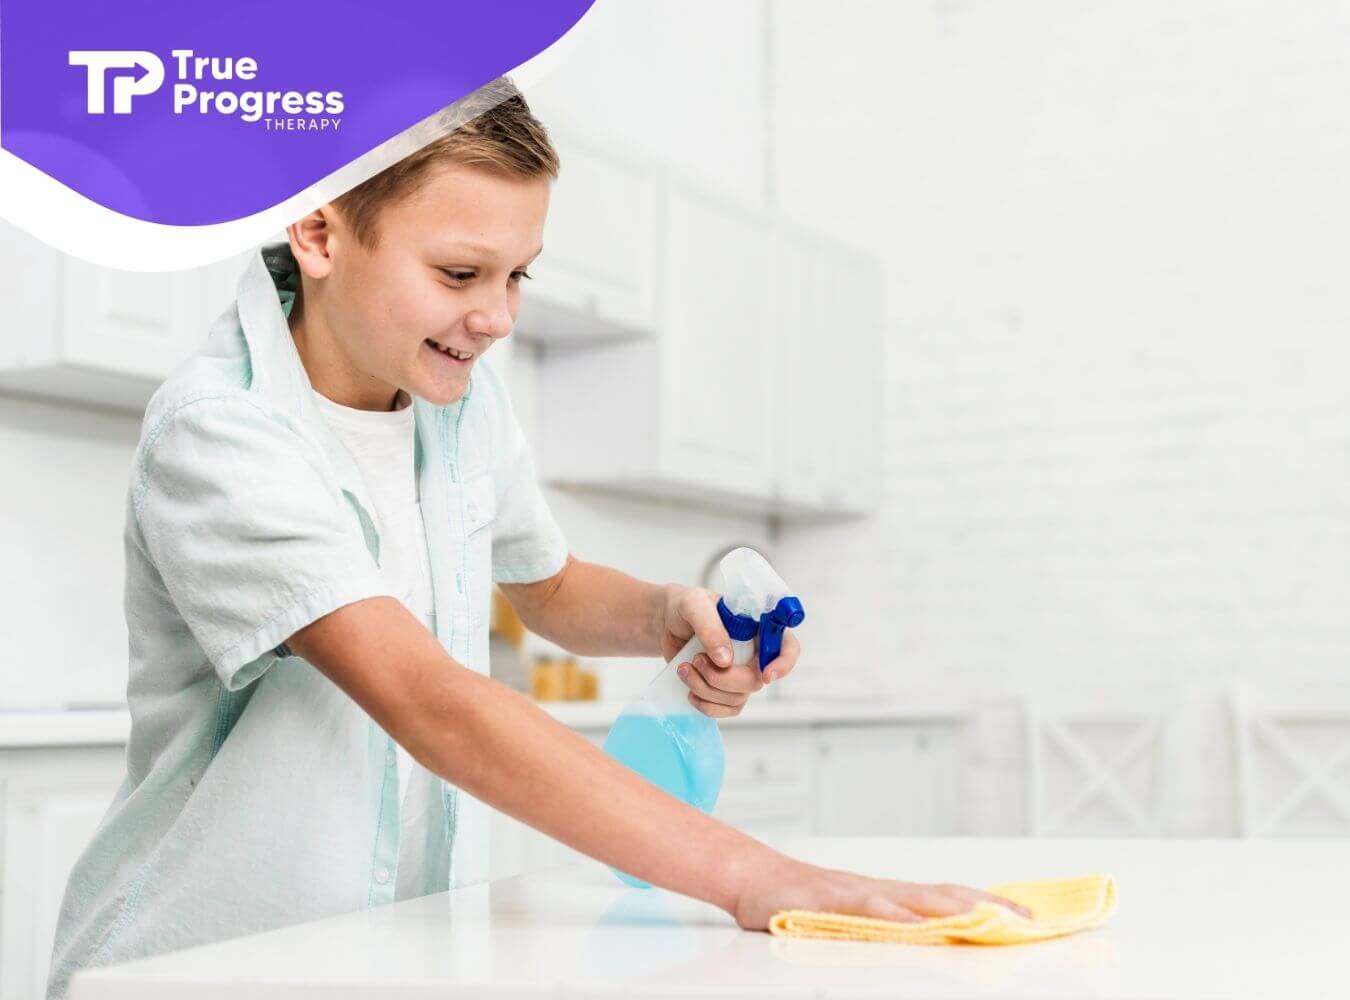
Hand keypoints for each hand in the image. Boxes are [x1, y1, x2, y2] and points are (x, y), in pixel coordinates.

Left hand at [659, 585, 800, 717]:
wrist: (667, 622)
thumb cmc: (687, 607)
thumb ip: (711, 628)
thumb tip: (725, 660)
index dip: (784, 664)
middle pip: (756, 680)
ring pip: (737, 698)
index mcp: (758, 627)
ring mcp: (740, 674)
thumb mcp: (695, 605)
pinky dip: (706, 706)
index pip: (787, 647)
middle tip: (698, 660)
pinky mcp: (723, 690)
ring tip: (685, 669)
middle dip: (724, 678)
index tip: (767, 675)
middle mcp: (754, 653)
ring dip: (706, 689)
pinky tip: (690, 691)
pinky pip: (726, 710)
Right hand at [731, 855, 1033, 929]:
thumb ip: (892, 925)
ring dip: (950, 909)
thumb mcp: (856, 915)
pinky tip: (913, 927)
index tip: (1031, 917)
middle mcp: (882, 890)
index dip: (991, 904)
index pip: (950, 896)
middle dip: (986, 907)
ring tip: (985, 920)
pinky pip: (866, 909)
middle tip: (1025, 921)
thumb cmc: (806, 901)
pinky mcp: (828, 901)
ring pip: (911, 900)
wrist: (756, 878)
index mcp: (892, 895)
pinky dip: (892, 917)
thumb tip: (937, 940)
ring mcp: (857, 893)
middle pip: (942, 896)